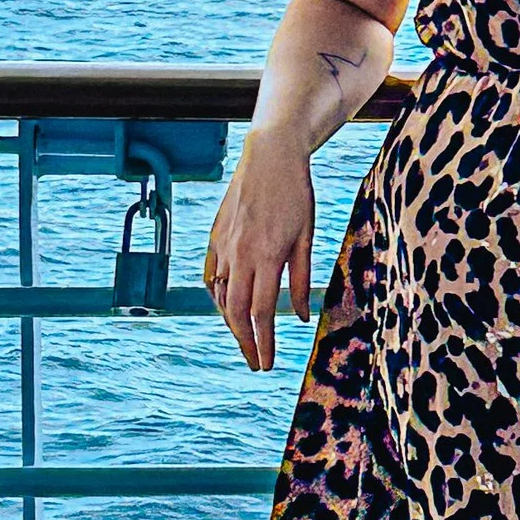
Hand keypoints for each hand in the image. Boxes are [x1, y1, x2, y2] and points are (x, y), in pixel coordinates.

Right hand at [204, 128, 314, 370]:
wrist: (269, 155)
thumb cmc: (295, 195)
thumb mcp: (307, 237)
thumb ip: (303, 279)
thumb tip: (302, 317)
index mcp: (266, 256)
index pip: (261, 312)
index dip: (263, 342)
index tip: (266, 364)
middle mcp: (239, 255)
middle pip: (236, 312)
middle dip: (245, 342)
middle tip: (255, 362)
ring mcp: (223, 246)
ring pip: (221, 296)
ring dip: (232, 322)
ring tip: (247, 338)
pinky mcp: (215, 237)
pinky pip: (213, 277)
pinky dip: (218, 298)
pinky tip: (227, 307)